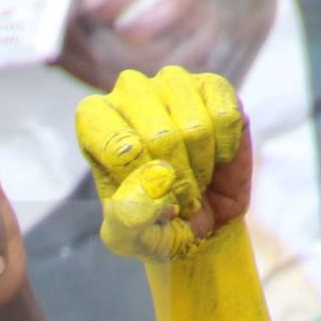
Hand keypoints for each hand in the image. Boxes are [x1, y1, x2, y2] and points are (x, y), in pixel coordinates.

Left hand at [76, 67, 250, 263]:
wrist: (198, 221)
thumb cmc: (152, 223)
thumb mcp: (128, 237)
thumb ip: (126, 219)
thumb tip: (154, 180)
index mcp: (95, 119)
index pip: (117, 146)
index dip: (144, 184)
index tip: (147, 198)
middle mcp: (129, 91)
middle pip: (160, 137)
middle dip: (176, 182)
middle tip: (177, 196)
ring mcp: (172, 83)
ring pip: (195, 128)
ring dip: (201, 168)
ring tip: (195, 178)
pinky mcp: (213, 86)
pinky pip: (226, 116)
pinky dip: (225, 150)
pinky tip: (217, 156)